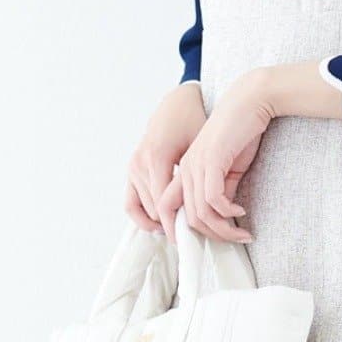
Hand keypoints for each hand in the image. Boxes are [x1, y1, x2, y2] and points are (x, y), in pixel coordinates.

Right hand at [125, 82, 205, 234]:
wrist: (177, 102)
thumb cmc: (194, 120)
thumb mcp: (201, 144)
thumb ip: (199, 175)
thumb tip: (210, 209)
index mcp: (157, 157)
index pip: (163, 203)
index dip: (178, 224)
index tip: (193, 239)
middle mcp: (140, 163)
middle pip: (154, 210)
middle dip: (173, 225)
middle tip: (194, 238)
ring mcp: (133, 166)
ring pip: (143, 210)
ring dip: (161, 223)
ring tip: (182, 231)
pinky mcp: (131, 169)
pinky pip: (131, 203)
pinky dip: (144, 217)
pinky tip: (162, 224)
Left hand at [163, 70, 278, 244]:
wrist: (248, 102)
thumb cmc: (240, 133)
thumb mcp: (228, 169)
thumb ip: (220, 190)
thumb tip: (221, 216)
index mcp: (185, 171)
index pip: (168, 210)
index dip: (181, 232)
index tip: (208, 242)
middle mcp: (185, 169)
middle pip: (187, 219)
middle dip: (212, 236)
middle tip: (235, 240)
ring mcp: (196, 165)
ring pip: (200, 214)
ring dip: (223, 230)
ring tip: (241, 234)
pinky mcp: (212, 161)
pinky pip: (214, 200)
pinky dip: (228, 213)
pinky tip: (241, 212)